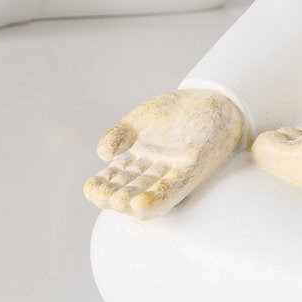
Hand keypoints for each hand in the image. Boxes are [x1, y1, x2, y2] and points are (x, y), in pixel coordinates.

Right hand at [84, 89, 243, 219]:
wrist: (210, 97)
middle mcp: (152, 172)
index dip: (100, 187)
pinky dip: (156, 199)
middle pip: (129, 191)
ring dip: (132, 202)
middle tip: (103, 198)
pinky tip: (140, 205)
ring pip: (149, 195)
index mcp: (135, 161)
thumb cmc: (172, 111)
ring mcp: (172, 172)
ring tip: (119, 203)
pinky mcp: (193, 170)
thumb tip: (102, 153)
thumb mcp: (138, 119)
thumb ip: (118, 133)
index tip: (91, 189)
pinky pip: (173, 190)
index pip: (113, 179)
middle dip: (114, 198)